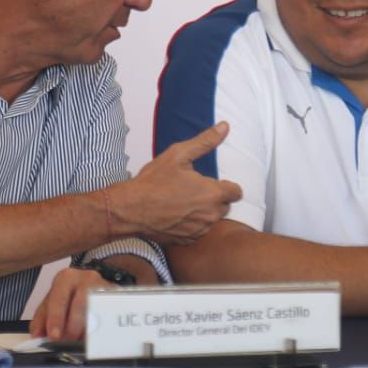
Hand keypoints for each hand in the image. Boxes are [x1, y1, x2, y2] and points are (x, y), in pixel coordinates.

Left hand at [28, 268, 112, 341]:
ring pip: (96, 311)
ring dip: (86, 331)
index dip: (56, 318)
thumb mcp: (52, 302)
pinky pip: (109, 316)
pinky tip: (95, 337)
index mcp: (66, 278)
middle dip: (72, 328)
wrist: (94, 284)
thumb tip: (38, 335)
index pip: (59, 299)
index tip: (54, 336)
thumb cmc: (69, 295)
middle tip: (67, 342)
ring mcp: (105, 286)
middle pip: (80, 305)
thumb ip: (42, 318)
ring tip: (79, 340)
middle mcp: (87, 278)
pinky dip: (101, 330)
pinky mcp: (117, 297)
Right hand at [109, 122, 242, 245]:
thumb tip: (224, 127)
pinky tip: (176, 215)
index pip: (237, 192)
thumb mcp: (179, 155)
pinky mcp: (188, 240)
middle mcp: (210, 215)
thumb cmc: (153, 182)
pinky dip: (192, 224)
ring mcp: (199, 230)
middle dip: (214, 198)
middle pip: (225, 206)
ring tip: (182, 202)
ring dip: (203, 211)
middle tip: (192, 190)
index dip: (226, 186)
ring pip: (211, 219)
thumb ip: (205, 141)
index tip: (212, 183)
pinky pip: (198, 231)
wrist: (130, 209)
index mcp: (213, 193)